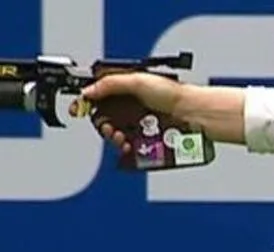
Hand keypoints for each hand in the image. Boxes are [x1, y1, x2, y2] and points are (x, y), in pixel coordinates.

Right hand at [72, 73, 186, 154]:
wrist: (194, 113)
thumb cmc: (173, 93)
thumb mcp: (137, 80)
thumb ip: (110, 84)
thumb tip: (88, 91)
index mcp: (126, 90)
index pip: (99, 97)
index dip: (87, 104)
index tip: (79, 110)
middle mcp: (131, 108)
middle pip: (105, 119)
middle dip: (103, 125)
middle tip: (109, 128)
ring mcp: (140, 125)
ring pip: (117, 135)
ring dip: (114, 138)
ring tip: (120, 138)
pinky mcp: (148, 140)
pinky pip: (132, 148)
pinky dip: (127, 149)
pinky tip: (128, 147)